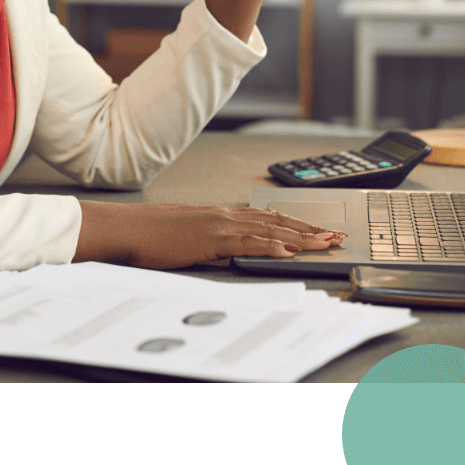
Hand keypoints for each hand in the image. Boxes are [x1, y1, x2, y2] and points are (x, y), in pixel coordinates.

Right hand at [122, 205, 345, 269]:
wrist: (129, 229)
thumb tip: (226, 247)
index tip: (318, 230)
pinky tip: (287, 250)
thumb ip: (211, 238)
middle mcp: (225, 215)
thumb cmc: (152, 234)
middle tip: (335, 235)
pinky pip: (246, 242)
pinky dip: (270, 246)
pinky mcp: (210, 239)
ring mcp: (219, 225)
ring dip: (300, 236)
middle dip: (309, 229)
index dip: (295, 224)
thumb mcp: (188, 234)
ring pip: (269, 229)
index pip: (267, 218)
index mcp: (220, 214)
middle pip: (276, 221)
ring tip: (324, 243)